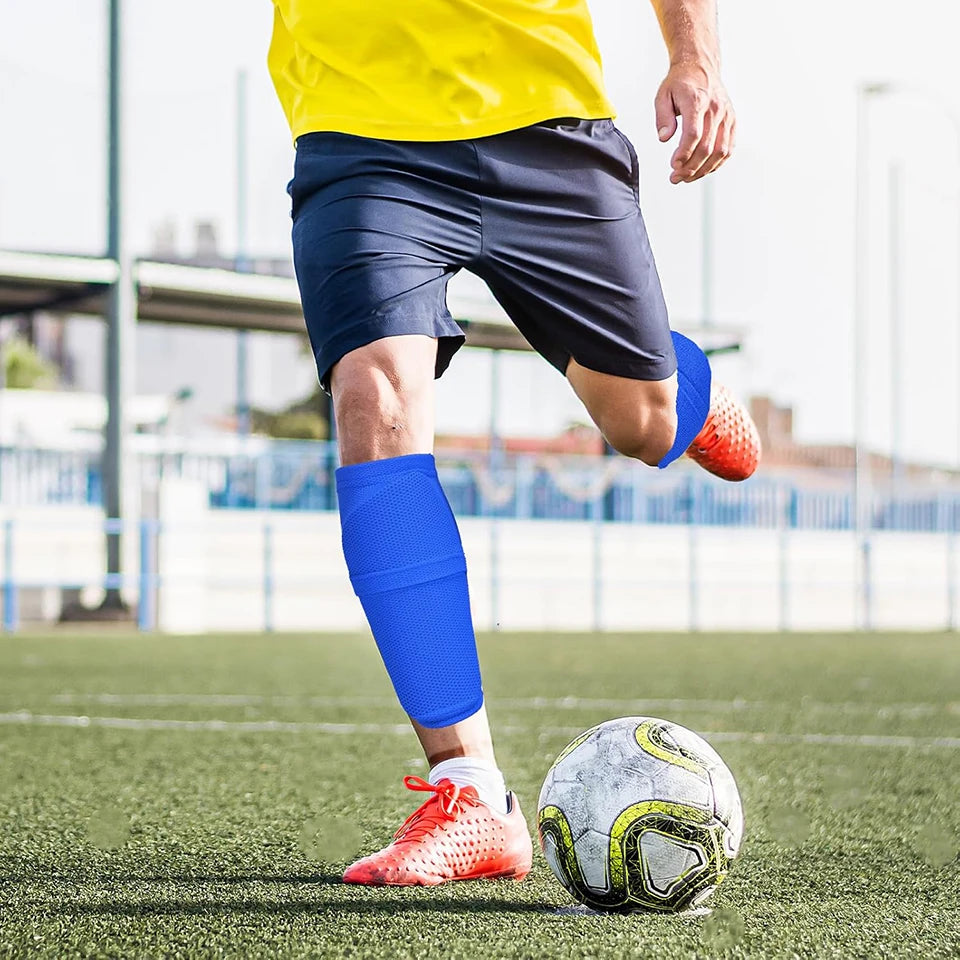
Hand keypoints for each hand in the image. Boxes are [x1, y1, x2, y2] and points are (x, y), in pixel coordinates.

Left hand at [654, 62, 735, 182]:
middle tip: (676, 177)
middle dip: (690, 167)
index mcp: (697, 101)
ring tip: (687, 177)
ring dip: (703, 170)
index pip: (693, 134)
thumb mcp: (663, 95)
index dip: (684, 154)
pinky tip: (703, 170)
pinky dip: (717, 163)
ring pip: (720, 151)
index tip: (673, 165)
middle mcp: (715, 108)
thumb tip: (664, 139)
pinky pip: (729, 148)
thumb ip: (662, 117)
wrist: (701, 66)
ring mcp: (726, 115)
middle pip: (706, 147)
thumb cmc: (680, 82)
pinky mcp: (732, 121)